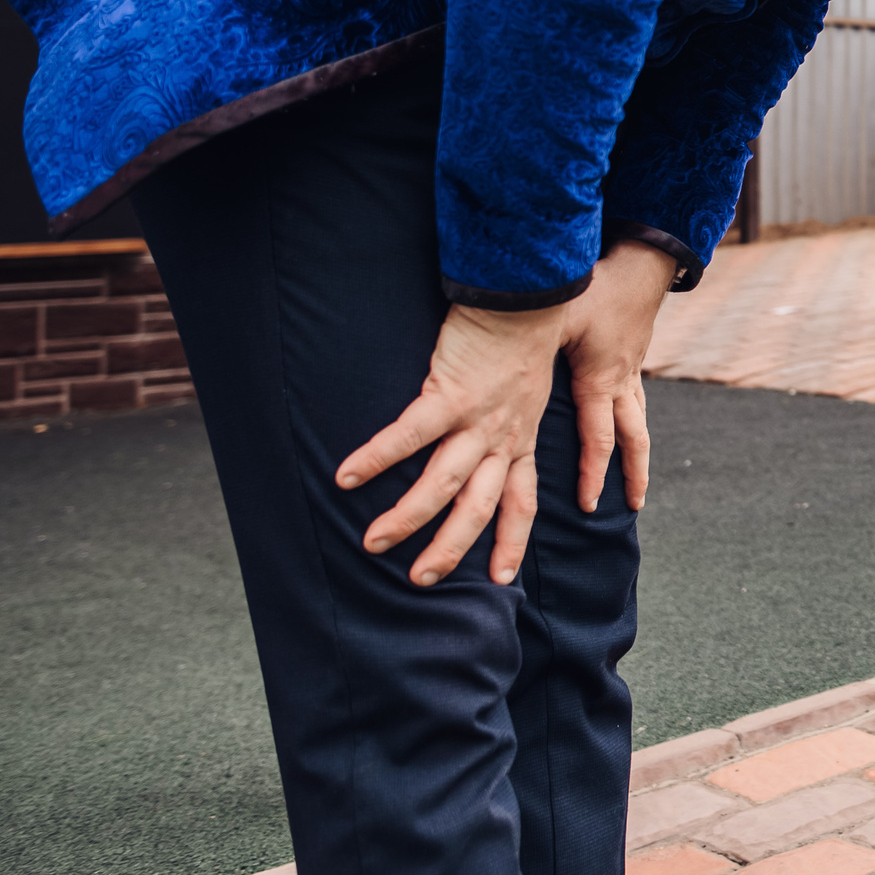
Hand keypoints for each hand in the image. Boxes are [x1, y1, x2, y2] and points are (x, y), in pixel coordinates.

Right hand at [336, 239, 676, 587]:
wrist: (529, 294)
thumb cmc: (524, 335)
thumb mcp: (529, 388)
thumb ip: (511, 416)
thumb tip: (487, 433)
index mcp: (520, 438)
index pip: (521, 501)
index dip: (511, 540)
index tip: (502, 578)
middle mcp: (502, 437)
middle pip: (478, 507)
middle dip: (452, 549)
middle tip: (421, 580)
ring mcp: (477, 419)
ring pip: (442, 483)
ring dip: (408, 517)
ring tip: (373, 543)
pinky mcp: (450, 394)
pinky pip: (409, 435)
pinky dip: (377, 458)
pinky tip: (346, 476)